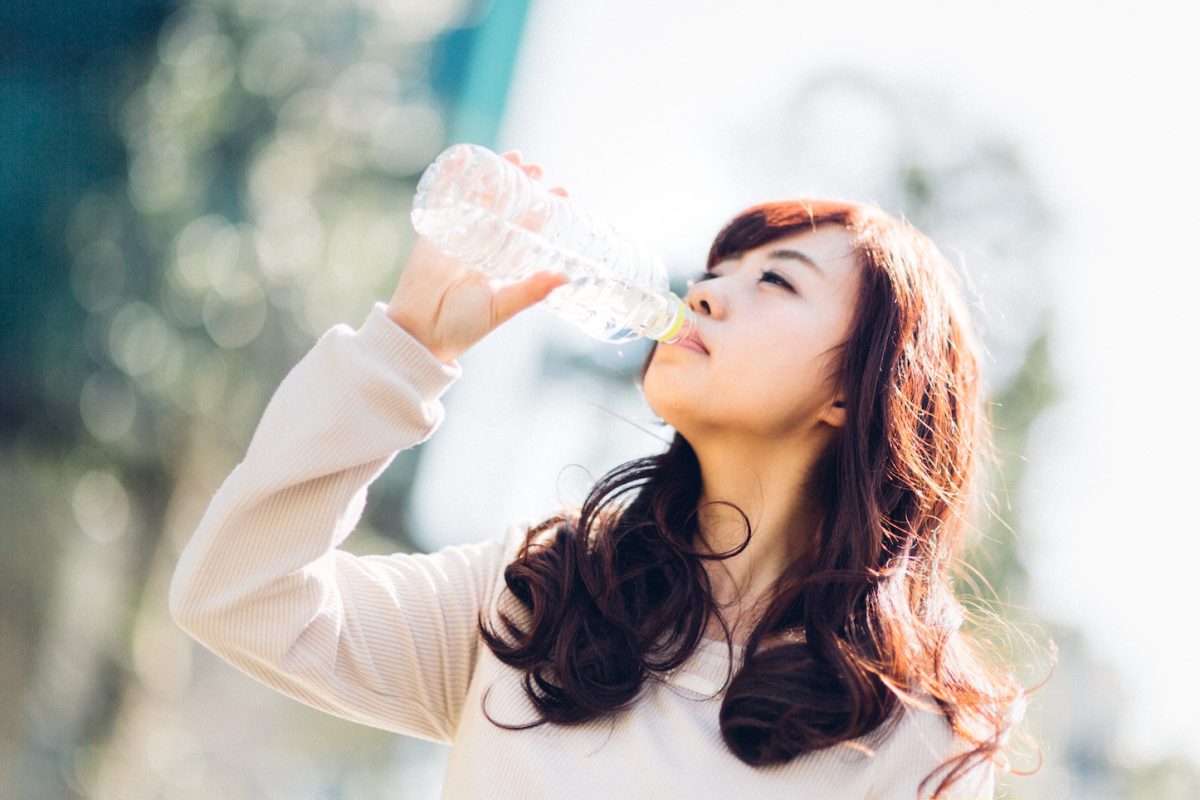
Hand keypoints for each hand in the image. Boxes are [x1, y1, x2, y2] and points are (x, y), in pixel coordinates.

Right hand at [386, 151, 570, 363]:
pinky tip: (464, 157)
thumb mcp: (503, 306)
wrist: (421, 332)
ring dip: (494, 175)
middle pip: (506, 206)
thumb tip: (567, 277)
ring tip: (513, 157)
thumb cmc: (464, 326)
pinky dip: (450, 177)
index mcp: (502, 262)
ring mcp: (457, 235)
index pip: (528, 228)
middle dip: (522, 184)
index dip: (544, 209)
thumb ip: (531, 290)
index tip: (563, 192)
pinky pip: (442, 198)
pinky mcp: (433, 231)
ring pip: (479, 197)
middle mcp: (483, 246)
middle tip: (537, 168)